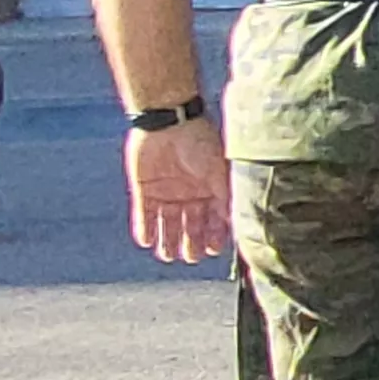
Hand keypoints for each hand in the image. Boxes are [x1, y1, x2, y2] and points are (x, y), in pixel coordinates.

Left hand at [128, 118, 229, 262]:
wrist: (167, 122)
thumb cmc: (199, 143)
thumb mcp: (219, 171)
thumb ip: (225, 198)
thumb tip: (234, 223)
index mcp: (211, 190)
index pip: (215, 220)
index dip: (214, 235)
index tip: (212, 249)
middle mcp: (191, 195)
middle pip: (191, 226)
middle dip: (191, 242)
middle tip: (191, 256)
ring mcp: (167, 193)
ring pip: (168, 225)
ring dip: (168, 241)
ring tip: (168, 255)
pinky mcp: (145, 190)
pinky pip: (144, 215)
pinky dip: (145, 229)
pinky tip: (147, 242)